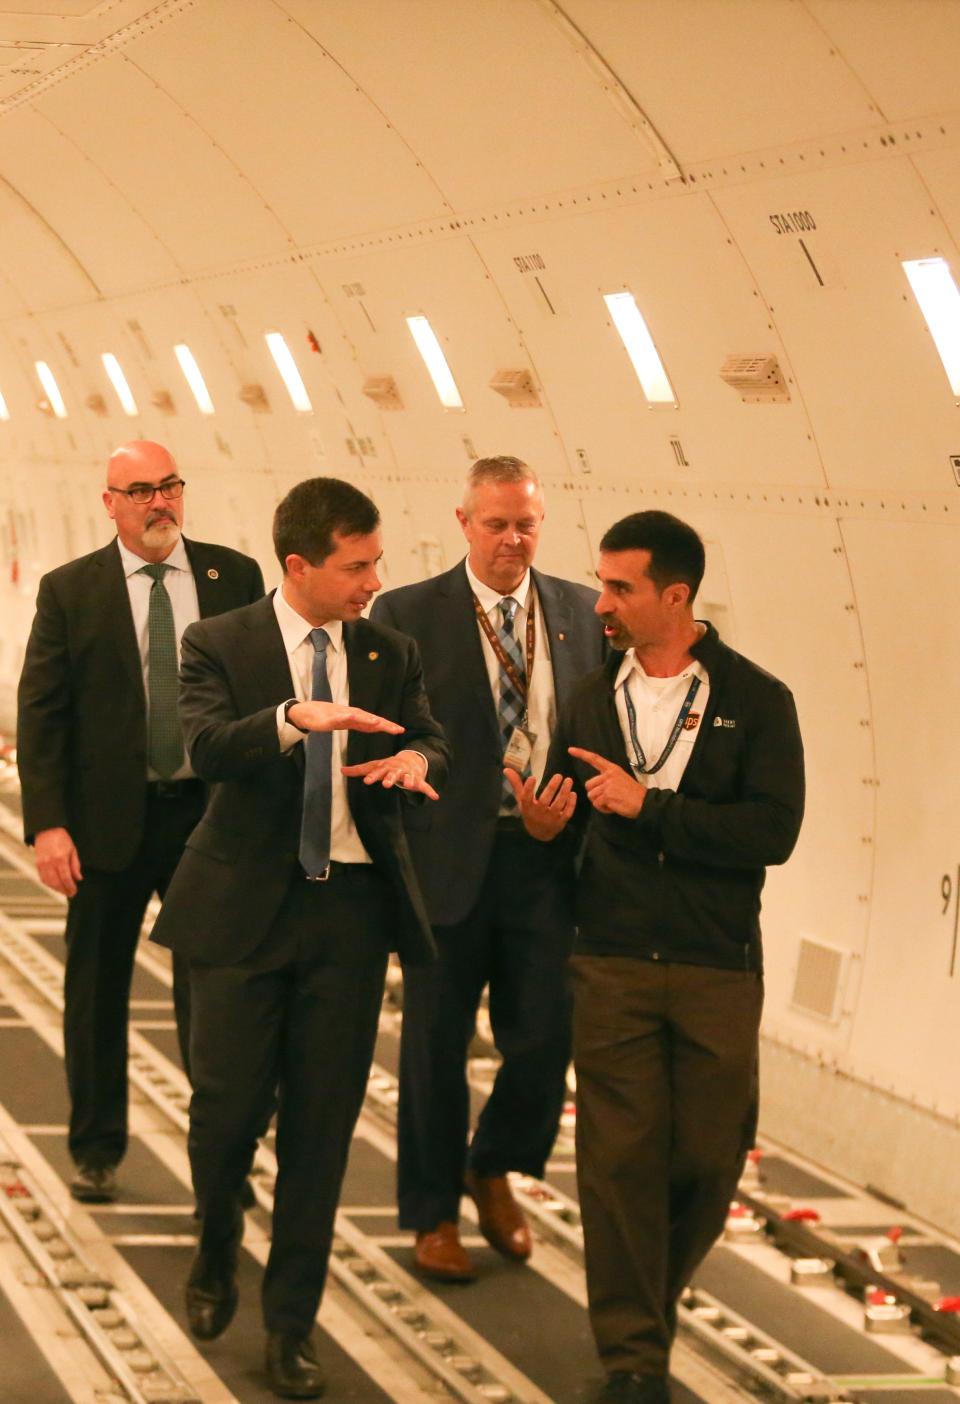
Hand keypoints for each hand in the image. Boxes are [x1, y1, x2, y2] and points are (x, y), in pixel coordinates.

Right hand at [34, 826, 82, 897]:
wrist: (47, 830)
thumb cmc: (62, 839)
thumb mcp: (73, 850)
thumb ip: (75, 865)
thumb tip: (78, 878)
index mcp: (60, 858)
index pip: (66, 878)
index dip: (70, 887)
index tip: (74, 891)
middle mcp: (50, 862)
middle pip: (56, 882)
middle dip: (64, 890)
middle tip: (70, 894)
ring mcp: (42, 864)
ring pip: (48, 882)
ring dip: (56, 889)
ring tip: (64, 891)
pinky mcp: (37, 864)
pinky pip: (42, 878)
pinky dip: (49, 884)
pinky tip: (55, 886)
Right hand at [287, 700, 403, 734]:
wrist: (305, 713)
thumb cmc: (324, 717)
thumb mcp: (345, 722)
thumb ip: (357, 724)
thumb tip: (371, 727)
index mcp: (355, 718)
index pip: (374, 723)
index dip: (387, 726)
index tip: (400, 730)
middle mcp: (350, 714)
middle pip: (370, 719)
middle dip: (384, 724)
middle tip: (398, 729)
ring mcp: (340, 715)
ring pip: (357, 717)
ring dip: (368, 719)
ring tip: (379, 723)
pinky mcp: (329, 717)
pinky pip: (338, 717)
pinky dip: (346, 717)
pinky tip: (352, 717)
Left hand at [342, 749, 438, 799]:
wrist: (409, 759)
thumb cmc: (388, 766)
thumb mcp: (374, 766)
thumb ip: (359, 770)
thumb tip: (341, 770)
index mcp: (386, 767)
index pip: (377, 772)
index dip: (372, 776)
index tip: (367, 781)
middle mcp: (397, 770)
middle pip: (393, 775)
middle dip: (390, 779)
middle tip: (386, 784)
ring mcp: (409, 774)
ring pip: (409, 778)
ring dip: (410, 782)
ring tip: (409, 786)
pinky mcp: (418, 779)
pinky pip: (425, 785)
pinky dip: (430, 791)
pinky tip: (435, 797)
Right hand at [504, 768, 576, 840]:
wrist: (539, 834)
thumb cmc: (530, 812)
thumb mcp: (522, 800)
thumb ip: (516, 784)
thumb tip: (506, 770)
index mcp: (528, 807)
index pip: (526, 798)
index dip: (528, 788)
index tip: (532, 778)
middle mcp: (539, 813)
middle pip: (545, 800)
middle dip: (552, 787)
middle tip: (558, 775)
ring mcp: (551, 818)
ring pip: (558, 804)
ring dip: (564, 792)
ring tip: (569, 780)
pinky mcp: (561, 822)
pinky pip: (567, 812)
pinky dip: (571, 803)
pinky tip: (573, 793)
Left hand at [568, 747, 646, 817]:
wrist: (645, 802)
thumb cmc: (634, 794)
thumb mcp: (621, 779)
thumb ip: (608, 779)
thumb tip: (595, 787)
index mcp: (612, 769)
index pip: (594, 758)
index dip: (581, 754)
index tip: (570, 750)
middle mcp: (608, 775)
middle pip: (588, 785)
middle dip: (595, 794)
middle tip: (608, 798)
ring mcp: (607, 785)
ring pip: (591, 796)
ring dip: (600, 803)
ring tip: (613, 803)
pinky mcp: (607, 795)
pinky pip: (597, 804)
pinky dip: (603, 809)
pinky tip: (613, 807)